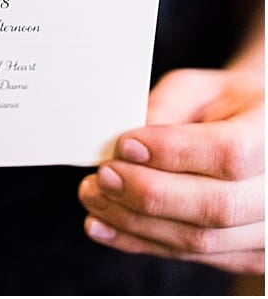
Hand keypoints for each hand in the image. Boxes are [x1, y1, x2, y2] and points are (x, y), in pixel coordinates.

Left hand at [79, 67, 264, 273]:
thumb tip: (126, 146)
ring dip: (136, 222)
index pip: (230, 153)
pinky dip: (141, 242)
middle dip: (148, 193)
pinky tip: (104, 225)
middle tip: (102, 175)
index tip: (124, 144)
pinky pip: (193, 257)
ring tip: (93, 197)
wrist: (259, 135)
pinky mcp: (250, 256)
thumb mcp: (199, 89)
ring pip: (202, 240)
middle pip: (217, 206)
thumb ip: (165, 108)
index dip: (173, 152)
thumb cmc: (226, 106)